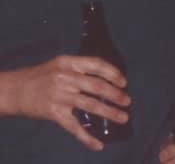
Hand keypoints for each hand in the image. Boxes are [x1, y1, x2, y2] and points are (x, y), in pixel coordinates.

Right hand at [0, 55, 129, 151]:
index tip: (123, 82)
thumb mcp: (59, 65)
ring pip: (90, 105)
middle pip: (97, 86)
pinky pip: (74, 127)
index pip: (97, 65)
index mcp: (69, 63)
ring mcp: (60, 96)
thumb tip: (107, 79)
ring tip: (123, 117)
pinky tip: (98, 144)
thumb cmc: (40, 77)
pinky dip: (87, 137)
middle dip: (115, 94)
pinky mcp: (54, 113)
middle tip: (127, 101)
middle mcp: (65, 78)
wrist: (14, 90)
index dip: (113, 73)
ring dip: (110, 112)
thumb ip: (79, 69)